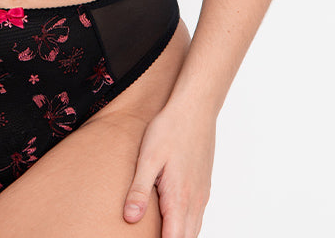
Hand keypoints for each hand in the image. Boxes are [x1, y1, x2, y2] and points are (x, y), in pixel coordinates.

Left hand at [123, 101, 214, 236]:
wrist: (195, 109)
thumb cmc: (169, 130)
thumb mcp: (148, 158)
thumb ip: (139, 190)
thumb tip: (130, 218)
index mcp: (179, 198)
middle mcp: (194, 201)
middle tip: (150, 236)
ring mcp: (202, 195)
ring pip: (194, 230)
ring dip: (180, 235)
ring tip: (162, 232)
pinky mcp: (204, 186)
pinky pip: (198, 217)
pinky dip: (187, 226)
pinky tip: (175, 221)